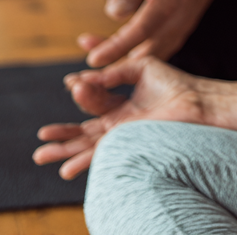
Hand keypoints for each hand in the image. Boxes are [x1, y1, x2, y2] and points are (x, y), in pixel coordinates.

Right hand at [33, 56, 207, 178]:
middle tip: (42, 134)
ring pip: (87, 144)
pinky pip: (101, 153)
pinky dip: (82, 160)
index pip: (93, 98)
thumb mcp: (140, 67)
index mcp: (121, 102)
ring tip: (41, 155)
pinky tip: (65, 168)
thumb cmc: (174, 83)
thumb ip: (114, 72)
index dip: (81, 89)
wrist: (195, 101)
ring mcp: (122, 134)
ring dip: (64, 149)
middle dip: (63, 132)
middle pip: (84, 128)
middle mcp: (119, 121)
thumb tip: (87, 75)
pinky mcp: (128, 142)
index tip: (69, 81)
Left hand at [78, 0, 221, 67]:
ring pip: (150, 59)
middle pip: (144, 54)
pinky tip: (115, 53)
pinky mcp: (177, 37)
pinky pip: (156, 54)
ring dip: (122, 64)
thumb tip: (113, 13)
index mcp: (168, 5)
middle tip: (87, 67)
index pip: (139, 32)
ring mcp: (179, 33)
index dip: (116, 47)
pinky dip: (135, 58)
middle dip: (114, 64)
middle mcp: (176, 24)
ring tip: (96, 58)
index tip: (92, 59)